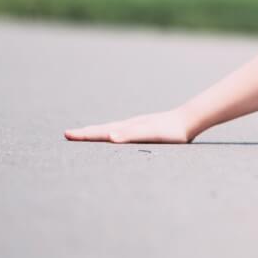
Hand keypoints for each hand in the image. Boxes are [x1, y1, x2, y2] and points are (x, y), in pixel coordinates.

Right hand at [64, 109, 193, 143]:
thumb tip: (110, 137)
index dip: (84, 135)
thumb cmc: (172, 131)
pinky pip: (122, 132)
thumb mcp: (151, 134)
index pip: (101, 132)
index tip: (67, 135)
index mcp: (127, 128)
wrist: (190, 120)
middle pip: (103, 129)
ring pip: (111, 129)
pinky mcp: (145, 129)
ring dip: (96, 132)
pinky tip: (113, 137)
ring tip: (85, 133)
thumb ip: (131, 135)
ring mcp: (137, 126)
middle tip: (67, 134)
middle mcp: (129, 126)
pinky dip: (111, 133)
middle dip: (85, 133)